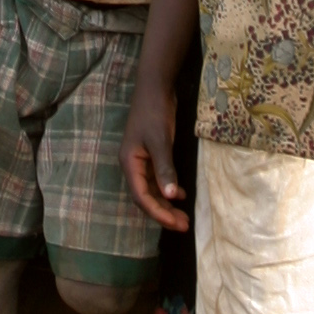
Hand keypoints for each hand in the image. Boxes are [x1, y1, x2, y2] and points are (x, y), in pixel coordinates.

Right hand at [120, 69, 188, 232]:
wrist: (155, 87)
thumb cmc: (155, 112)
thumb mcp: (161, 141)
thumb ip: (165, 169)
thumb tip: (170, 196)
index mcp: (130, 163)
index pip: (141, 197)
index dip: (158, 213)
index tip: (176, 224)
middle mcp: (132, 165)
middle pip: (146, 197)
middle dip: (163, 213)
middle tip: (183, 225)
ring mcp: (141, 160)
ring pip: (152, 190)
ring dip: (166, 204)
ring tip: (183, 216)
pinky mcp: (150, 155)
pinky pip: (157, 179)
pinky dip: (167, 189)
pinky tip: (181, 194)